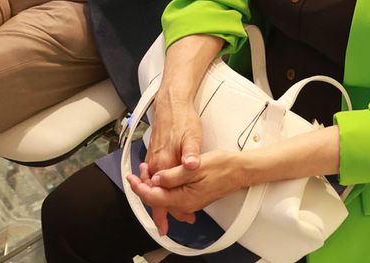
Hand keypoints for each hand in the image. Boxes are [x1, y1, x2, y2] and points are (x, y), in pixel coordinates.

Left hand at [127, 150, 243, 235]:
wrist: (238, 170)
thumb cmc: (221, 166)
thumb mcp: (193, 167)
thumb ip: (172, 175)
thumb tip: (156, 179)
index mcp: (183, 198)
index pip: (154, 197)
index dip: (139, 187)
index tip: (131, 177)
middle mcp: (185, 204)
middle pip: (156, 200)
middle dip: (143, 187)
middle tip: (136, 173)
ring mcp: (189, 202)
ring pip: (164, 198)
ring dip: (153, 187)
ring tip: (146, 172)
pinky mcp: (193, 197)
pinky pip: (172, 196)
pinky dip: (163, 188)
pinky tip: (161, 178)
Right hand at [136, 81, 207, 232]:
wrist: (171, 103)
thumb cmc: (182, 119)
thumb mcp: (192, 136)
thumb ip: (190, 153)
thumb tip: (191, 166)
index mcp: (163, 162)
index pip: (160, 195)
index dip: (163, 213)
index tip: (165, 226)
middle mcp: (155, 163)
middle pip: (154, 194)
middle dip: (161, 210)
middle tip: (167, 225)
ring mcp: (153, 159)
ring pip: (154, 186)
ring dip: (161, 199)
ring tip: (169, 212)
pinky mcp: (155, 154)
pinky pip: (154, 177)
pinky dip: (158, 187)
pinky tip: (165, 189)